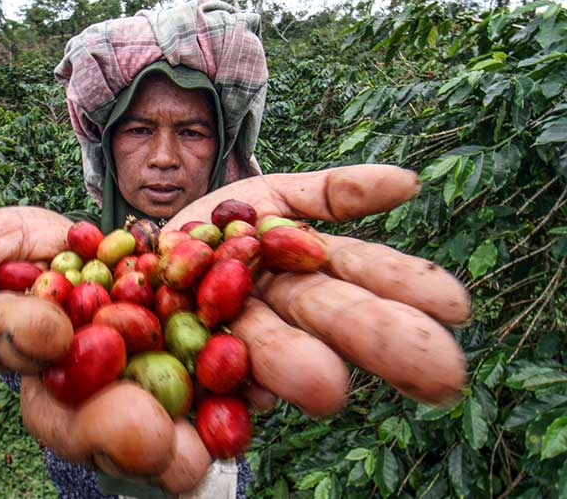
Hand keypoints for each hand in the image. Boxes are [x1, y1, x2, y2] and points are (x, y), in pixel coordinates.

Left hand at [166, 164, 470, 408]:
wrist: (131, 255)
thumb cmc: (211, 226)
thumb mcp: (270, 197)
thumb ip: (332, 193)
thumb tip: (410, 183)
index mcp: (302, 272)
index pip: (360, 276)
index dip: (404, 288)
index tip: (456, 305)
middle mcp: (274, 311)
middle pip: (326, 320)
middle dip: (377, 340)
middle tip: (439, 370)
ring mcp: (228, 339)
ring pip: (267, 351)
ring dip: (298, 368)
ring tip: (327, 388)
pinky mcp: (185, 365)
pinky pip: (203, 378)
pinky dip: (225, 395)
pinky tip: (248, 404)